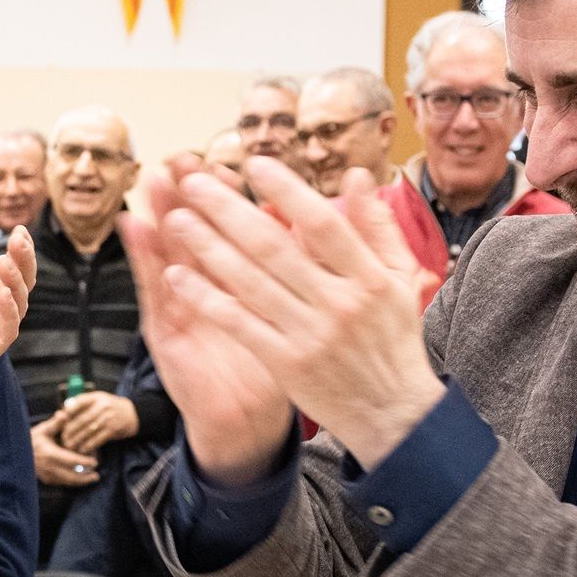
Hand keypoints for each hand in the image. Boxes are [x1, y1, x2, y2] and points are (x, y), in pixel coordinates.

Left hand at [0, 217, 35, 431]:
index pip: (4, 265)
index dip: (16, 249)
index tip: (18, 230)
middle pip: (18, 282)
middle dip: (25, 261)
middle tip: (20, 240)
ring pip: (17, 306)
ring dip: (18, 284)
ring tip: (8, 265)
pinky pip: (4, 333)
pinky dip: (9, 314)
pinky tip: (3, 295)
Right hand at [32, 411, 98, 486]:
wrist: (17, 453)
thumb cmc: (32, 439)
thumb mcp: (43, 429)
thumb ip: (56, 423)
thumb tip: (64, 413)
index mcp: (51, 454)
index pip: (72, 461)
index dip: (85, 463)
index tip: (95, 462)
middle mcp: (49, 467)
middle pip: (71, 476)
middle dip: (85, 478)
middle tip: (96, 476)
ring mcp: (47, 475)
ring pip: (67, 482)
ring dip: (80, 482)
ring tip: (91, 478)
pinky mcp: (46, 480)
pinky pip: (61, 483)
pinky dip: (71, 482)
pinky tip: (79, 479)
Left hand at [59, 391, 138, 452]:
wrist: (133, 414)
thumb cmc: (110, 407)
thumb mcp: (99, 399)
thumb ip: (83, 403)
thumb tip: (65, 410)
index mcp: (97, 397)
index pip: (80, 401)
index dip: (69, 410)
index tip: (61, 418)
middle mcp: (103, 406)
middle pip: (82, 419)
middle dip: (71, 430)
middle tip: (63, 437)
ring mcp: (108, 418)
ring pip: (89, 430)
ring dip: (77, 439)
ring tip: (69, 445)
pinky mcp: (113, 430)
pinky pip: (98, 439)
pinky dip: (89, 445)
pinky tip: (82, 449)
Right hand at [122, 154, 290, 484]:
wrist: (250, 420)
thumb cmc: (277, 363)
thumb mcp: (299, 310)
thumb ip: (309, 263)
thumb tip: (326, 216)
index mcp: (245, 276)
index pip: (240, 226)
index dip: (239, 194)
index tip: (240, 160)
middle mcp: (210, 284)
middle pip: (200, 227)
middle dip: (192, 191)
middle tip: (183, 155)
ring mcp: (184, 304)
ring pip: (171, 248)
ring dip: (160, 211)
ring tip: (153, 176)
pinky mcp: (165, 329)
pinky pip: (152, 289)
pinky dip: (142, 257)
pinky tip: (132, 226)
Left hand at [149, 158, 442, 470]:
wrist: (391, 412)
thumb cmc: (393, 339)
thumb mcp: (399, 279)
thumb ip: (378, 226)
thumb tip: (360, 174)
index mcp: (368, 277)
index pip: (322, 224)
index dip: (286, 191)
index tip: (254, 164)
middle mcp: (339, 304)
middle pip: (275, 248)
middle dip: (230, 211)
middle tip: (194, 183)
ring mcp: (310, 336)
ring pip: (251, 283)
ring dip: (208, 249)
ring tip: (177, 220)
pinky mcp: (286, 365)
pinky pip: (240, 325)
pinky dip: (208, 300)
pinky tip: (179, 277)